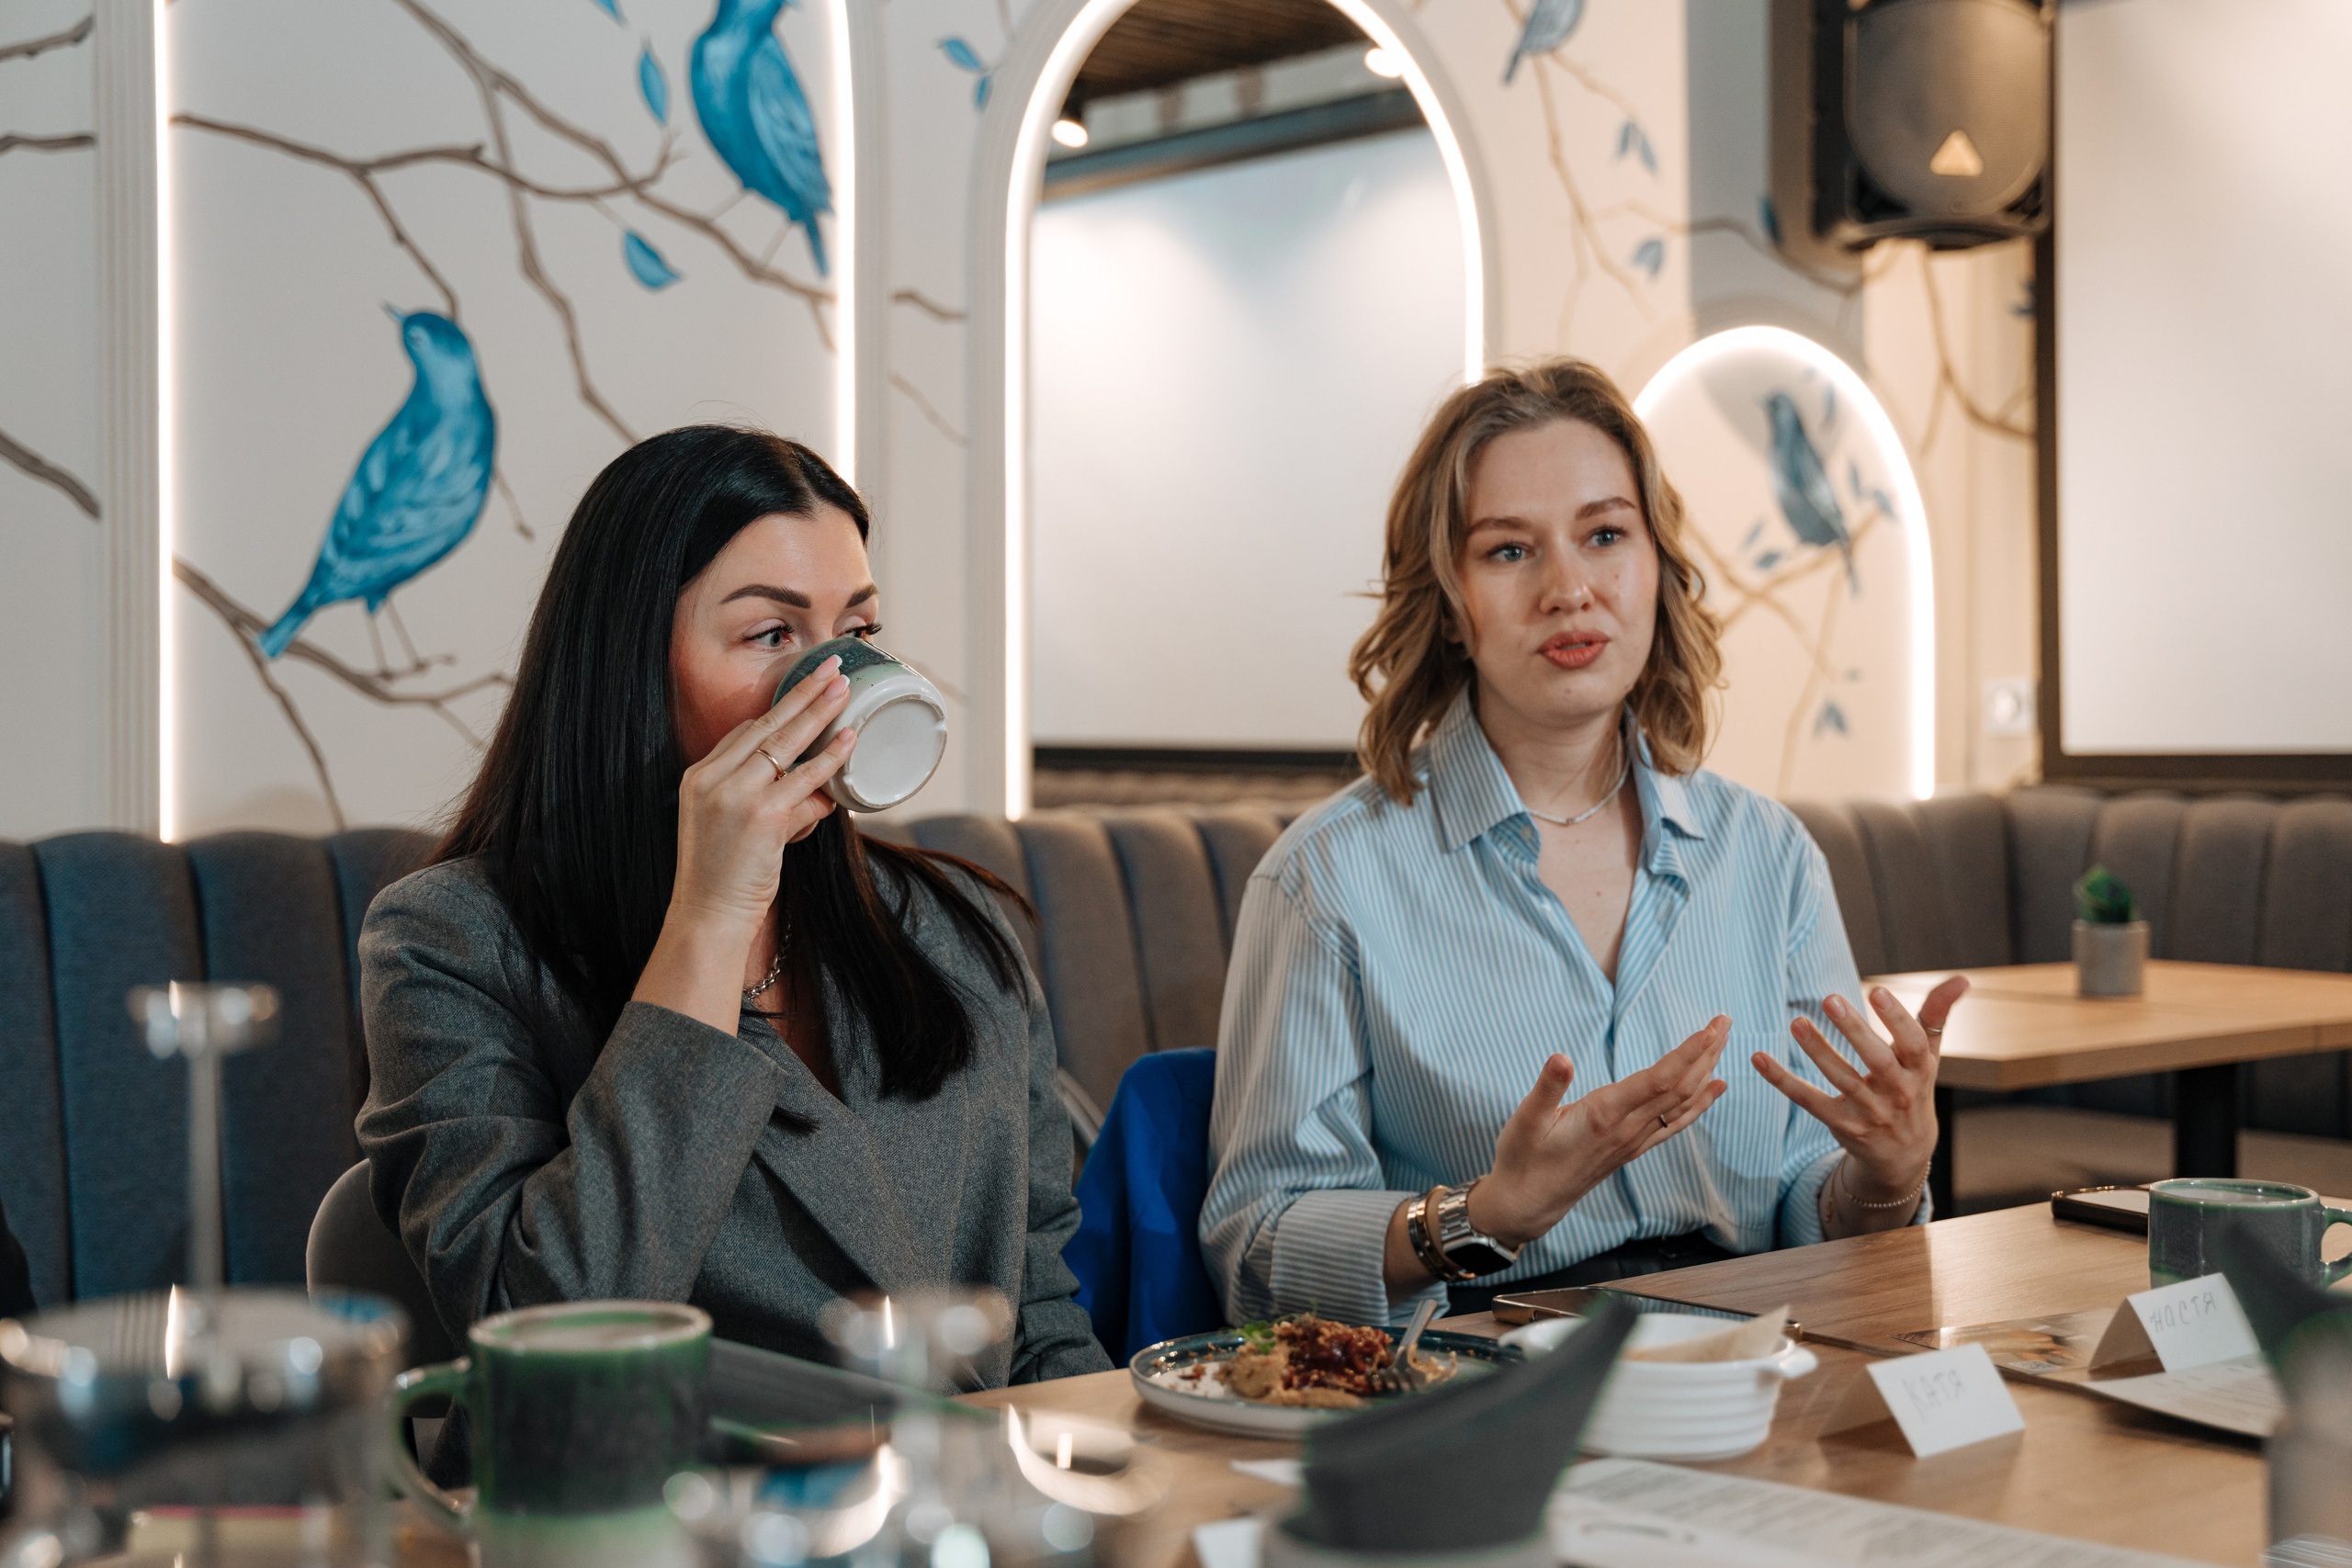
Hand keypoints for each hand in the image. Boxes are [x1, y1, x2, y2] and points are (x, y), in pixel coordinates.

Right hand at [669, 656, 855, 930]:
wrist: (706, 916)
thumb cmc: (720, 878)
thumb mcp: (726, 826)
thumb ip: (762, 799)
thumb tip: (817, 790)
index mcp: (698, 778)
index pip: (741, 733)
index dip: (775, 711)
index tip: (800, 692)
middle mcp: (713, 780)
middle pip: (764, 724)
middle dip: (800, 693)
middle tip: (830, 669)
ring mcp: (737, 796)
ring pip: (787, 744)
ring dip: (820, 713)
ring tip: (844, 691)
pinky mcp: (763, 817)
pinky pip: (807, 780)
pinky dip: (831, 760)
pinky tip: (850, 743)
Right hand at [1467, 1019, 1730, 1249]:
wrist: (1528, 1203)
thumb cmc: (1523, 1158)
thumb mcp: (1526, 1120)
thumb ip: (1547, 1088)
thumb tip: (1562, 1058)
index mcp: (1604, 1115)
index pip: (1657, 1081)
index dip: (1685, 1054)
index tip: (1708, 1029)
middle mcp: (1627, 1128)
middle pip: (1679, 1088)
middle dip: (1705, 1053)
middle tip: (1725, 1021)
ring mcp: (1633, 1140)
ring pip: (1682, 1103)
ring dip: (1706, 1072)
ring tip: (1724, 1043)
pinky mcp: (1632, 1148)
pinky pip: (1675, 1123)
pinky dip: (1700, 1103)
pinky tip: (1716, 1088)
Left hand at [1753, 977, 1969, 1198]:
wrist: (1905, 1154)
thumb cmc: (1914, 1090)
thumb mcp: (1928, 1056)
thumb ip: (1937, 1016)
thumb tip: (1962, 979)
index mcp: (1920, 1071)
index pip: (1912, 1043)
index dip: (1896, 1018)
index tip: (1876, 991)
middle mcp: (1897, 1092)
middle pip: (1876, 1060)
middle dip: (1854, 1030)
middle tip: (1829, 999)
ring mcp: (1869, 1111)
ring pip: (1841, 1079)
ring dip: (1817, 1051)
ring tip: (1795, 1022)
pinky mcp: (1842, 1124)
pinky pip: (1808, 1101)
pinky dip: (1783, 1081)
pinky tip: (1758, 1058)